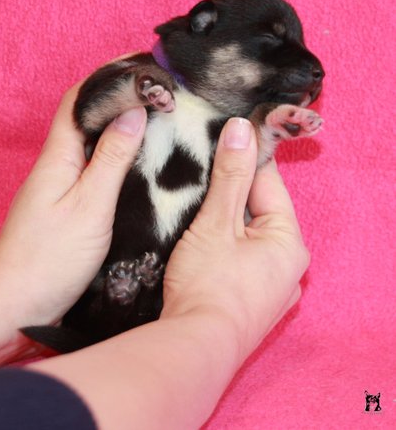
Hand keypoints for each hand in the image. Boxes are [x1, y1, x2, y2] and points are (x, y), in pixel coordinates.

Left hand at [0, 68, 145, 365]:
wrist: (17, 301)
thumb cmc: (50, 258)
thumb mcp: (90, 206)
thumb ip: (112, 159)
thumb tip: (132, 115)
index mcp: (58, 157)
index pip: (79, 100)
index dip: (107, 77)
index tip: (140, 66)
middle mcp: (57, 164)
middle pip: (85, 116)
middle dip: (117, 96)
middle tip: (155, 90)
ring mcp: (61, 184)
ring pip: (91, 140)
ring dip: (119, 123)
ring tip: (154, 117)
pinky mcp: (68, 203)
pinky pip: (94, 165)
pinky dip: (116, 152)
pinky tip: (137, 160)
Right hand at [162, 117, 308, 358]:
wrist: (192, 349)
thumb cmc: (207, 284)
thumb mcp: (217, 222)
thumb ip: (231, 176)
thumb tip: (242, 130)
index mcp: (288, 242)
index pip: (269, 184)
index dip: (246, 159)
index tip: (226, 138)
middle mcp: (288, 266)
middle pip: (258, 211)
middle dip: (232, 191)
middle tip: (201, 172)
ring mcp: (271, 287)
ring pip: (247, 236)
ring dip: (226, 219)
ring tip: (198, 203)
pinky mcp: (251, 302)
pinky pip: (241, 259)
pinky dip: (225, 245)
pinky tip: (202, 240)